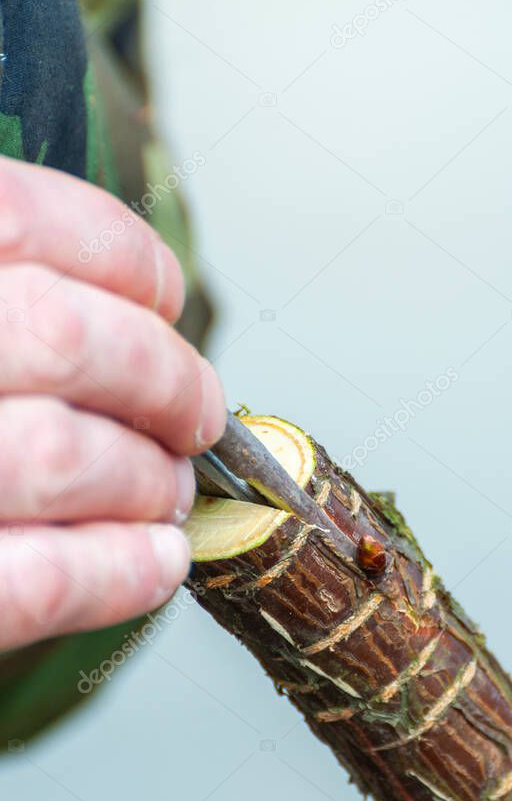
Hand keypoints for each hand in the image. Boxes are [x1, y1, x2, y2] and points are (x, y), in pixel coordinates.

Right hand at [0, 158, 225, 650]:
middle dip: (167, 379)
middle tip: (196, 413)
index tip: (166, 299)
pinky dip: (118, 573)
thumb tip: (126, 304)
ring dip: (147, 478)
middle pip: (69, 341)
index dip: (126, 260)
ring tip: (166, 489)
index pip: (24, 220)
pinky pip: (37, 580)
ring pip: (65, 457)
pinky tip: (156, 563)